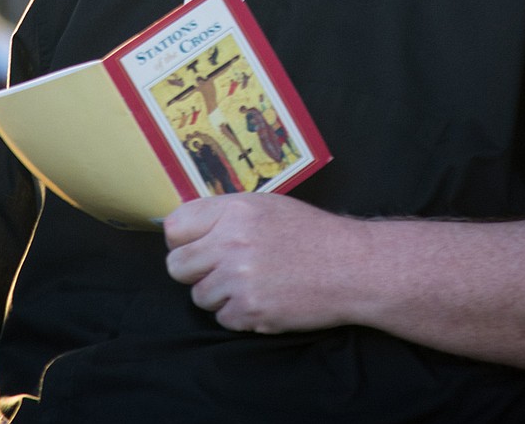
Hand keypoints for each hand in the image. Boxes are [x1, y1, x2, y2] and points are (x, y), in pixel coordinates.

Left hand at [164, 193, 365, 332]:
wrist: (349, 266)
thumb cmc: (308, 233)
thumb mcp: (266, 206)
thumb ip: (224, 214)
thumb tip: (184, 228)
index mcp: (234, 210)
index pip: (175, 227)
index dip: (182, 239)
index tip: (194, 245)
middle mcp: (231, 241)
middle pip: (177, 265)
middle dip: (194, 271)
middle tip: (219, 269)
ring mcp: (239, 278)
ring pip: (199, 296)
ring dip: (218, 294)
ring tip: (250, 283)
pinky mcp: (250, 310)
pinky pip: (222, 318)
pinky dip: (238, 314)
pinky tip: (262, 298)